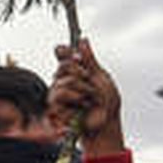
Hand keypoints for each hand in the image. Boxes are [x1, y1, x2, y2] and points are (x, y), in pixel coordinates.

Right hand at [48, 38, 123, 155]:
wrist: (106, 122)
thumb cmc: (107, 102)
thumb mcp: (101, 76)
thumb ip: (89, 59)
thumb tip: (83, 40)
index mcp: (75, 72)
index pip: (63, 56)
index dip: (67, 54)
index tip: (76, 57)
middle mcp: (64, 81)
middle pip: (62, 67)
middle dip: (80, 75)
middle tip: (90, 84)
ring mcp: (59, 94)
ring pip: (60, 83)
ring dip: (80, 91)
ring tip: (87, 100)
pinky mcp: (55, 107)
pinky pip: (58, 98)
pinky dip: (74, 103)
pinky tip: (80, 108)